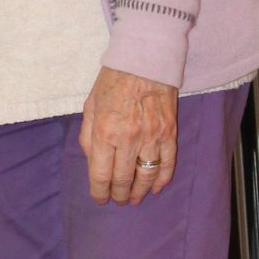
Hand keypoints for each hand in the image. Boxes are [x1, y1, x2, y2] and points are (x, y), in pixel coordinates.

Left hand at [79, 68, 177, 205]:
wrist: (145, 58)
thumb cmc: (113, 80)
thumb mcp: (90, 105)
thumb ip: (88, 136)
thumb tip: (92, 162)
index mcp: (104, 131)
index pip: (101, 174)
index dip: (99, 191)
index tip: (100, 198)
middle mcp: (128, 137)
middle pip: (123, 179)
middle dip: (118, 194)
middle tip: (117, 200)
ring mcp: (152, 136)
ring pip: (146, 176)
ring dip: (139, 191)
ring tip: (133, 198)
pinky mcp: (170, 133)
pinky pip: (168, 163)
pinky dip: (162, 179)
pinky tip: (156, 188)